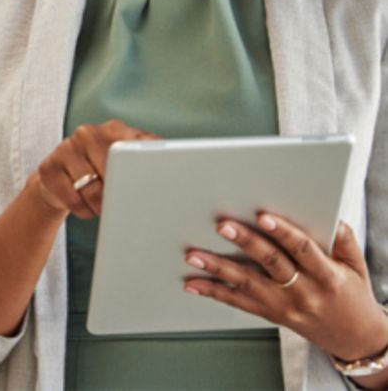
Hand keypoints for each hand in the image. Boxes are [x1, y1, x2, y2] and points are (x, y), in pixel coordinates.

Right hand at [33, 119, 159, 218]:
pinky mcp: (48, 167)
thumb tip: (172, 173)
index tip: (147, 187)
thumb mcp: (123, 162)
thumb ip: (145, 159)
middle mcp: (88, 133)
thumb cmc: (100, 173)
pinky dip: (82, 210)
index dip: (141, 169)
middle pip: (112, 170)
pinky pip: (70, 198)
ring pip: (91, 188)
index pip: (135, 146)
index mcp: (114, 129)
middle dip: (118, 193)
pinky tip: (85, 208)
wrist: (58, 181)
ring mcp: (66, 147)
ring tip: (102, 208)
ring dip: (100, 206)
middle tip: (122, 204)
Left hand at [184, 214, 387, 362]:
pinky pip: (239, 303)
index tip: (263, 216)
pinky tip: (195, 283)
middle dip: (245, 243)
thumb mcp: (356, 264)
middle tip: (223, 226)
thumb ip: (343, 238)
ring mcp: (284, 306)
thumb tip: (330, 215)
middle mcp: (302, 292)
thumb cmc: (352, 294)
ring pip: (248, 285)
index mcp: (326, 275)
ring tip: (195, 255)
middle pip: (271, 264)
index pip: (302, 249)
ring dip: (218, 269)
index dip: (283, 232)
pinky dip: (215, 292)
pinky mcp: (271, 314)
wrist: (352, 337)